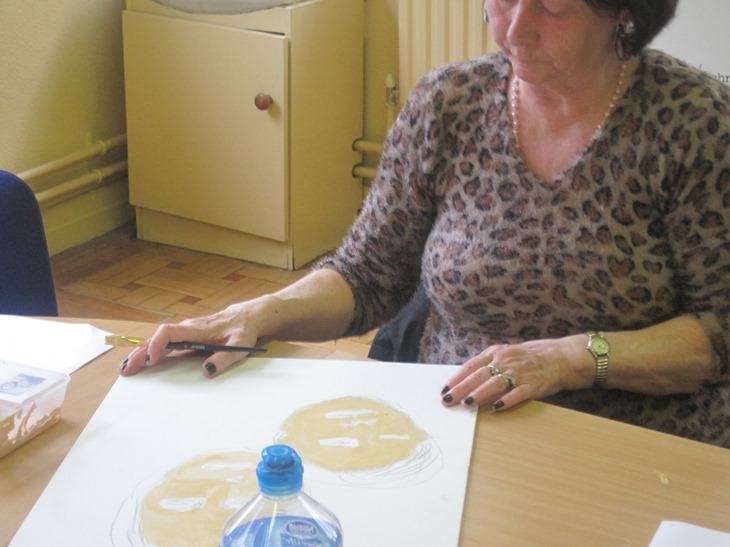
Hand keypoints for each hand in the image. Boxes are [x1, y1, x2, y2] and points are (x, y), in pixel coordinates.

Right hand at [119, 303, 261, 378]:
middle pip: (158, 338)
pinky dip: (151, 351)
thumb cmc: (243, 331)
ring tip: (127, 368)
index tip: (150, 359)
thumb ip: (224, 359)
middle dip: (140, 353)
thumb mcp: (240, 347)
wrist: (247, 317)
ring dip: (142, 352)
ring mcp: (186, 331)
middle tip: (126, 369)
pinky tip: (141, 361)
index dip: (157, 344)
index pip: (170, 332)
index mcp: (198, 330)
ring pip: (159, 340)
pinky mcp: (187, 336)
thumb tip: (206, 371)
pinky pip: (165, 342)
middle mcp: (188, 328)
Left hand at [440, 338, 583, 410]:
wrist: (560, 357)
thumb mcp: (506, 354)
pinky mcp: (532, 385)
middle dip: (461, 389)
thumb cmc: (529, 357)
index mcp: (496, 352)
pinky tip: (494, 409)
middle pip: (479, 376)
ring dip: (479, 394)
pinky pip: (516, 394)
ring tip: (466, 404)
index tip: (444, 389)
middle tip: (448, 400)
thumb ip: (488, 364)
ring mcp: (519, 373)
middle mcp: (505, 361)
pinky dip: (505, 402)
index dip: (457, 378)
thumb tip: (467, 380)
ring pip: (494, 384)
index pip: (472, 365)